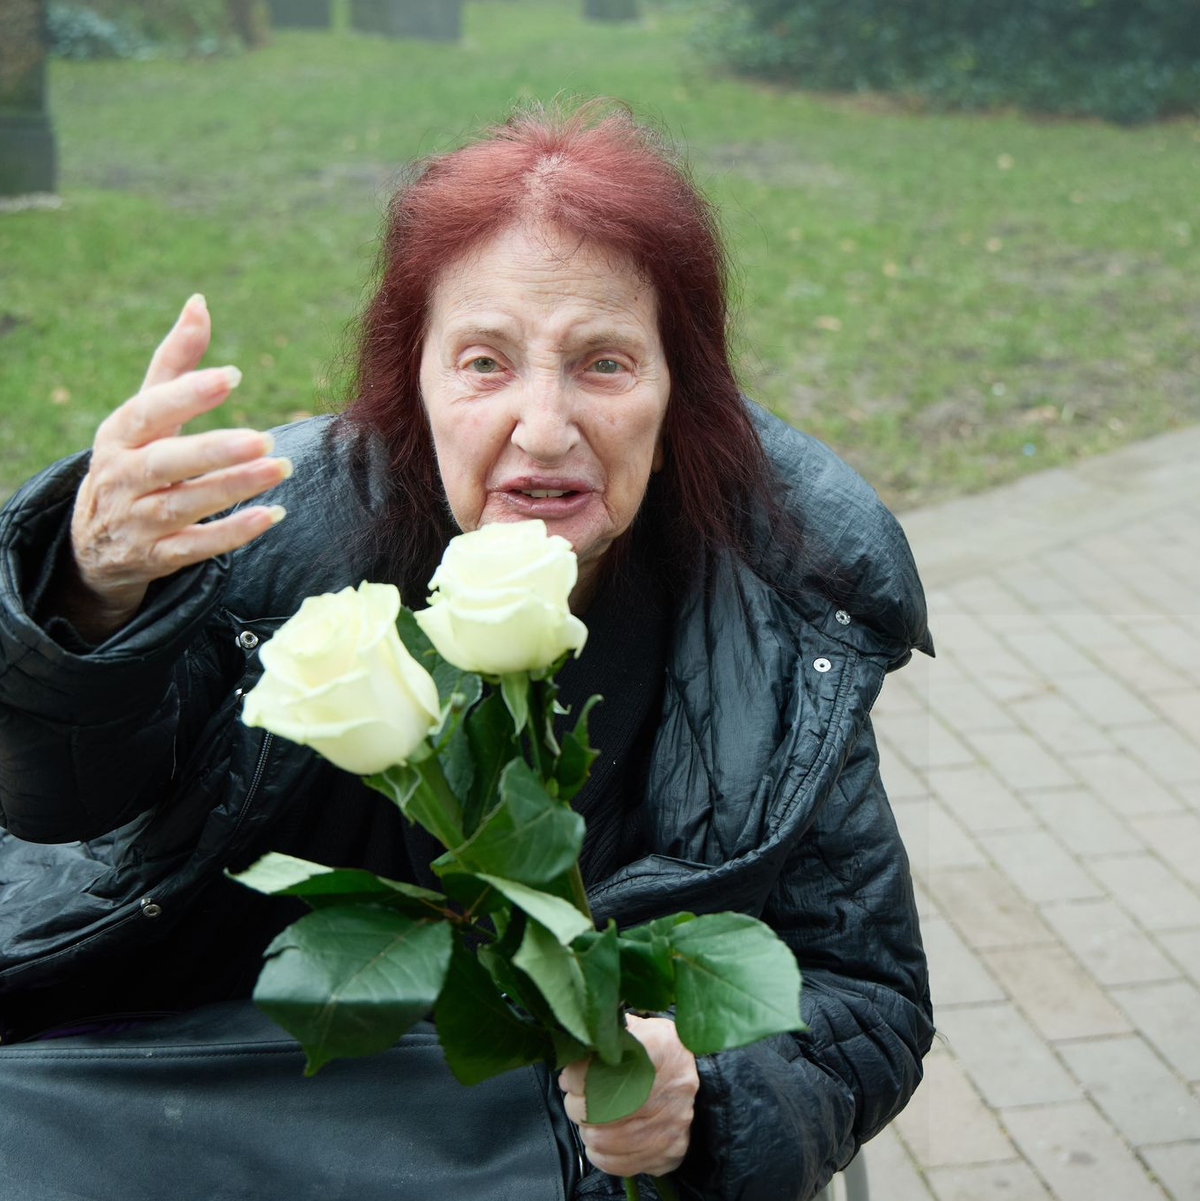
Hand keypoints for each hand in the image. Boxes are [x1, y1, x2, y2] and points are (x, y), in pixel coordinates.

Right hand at [61, 295, 290, 638]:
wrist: (96, 545)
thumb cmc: (133, 463)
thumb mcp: (144, 415)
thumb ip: (174, 364)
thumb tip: (199, 303)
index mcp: (119, 435)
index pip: (149, 410)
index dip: (187, 394)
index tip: (232, 376)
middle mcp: (123, 477)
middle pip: (167, 463)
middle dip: (215, 450)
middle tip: (265, 438)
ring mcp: (138, 520)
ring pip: (185, 505)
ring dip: (234, 488)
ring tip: (281, 468)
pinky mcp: (158, 557)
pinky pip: (197, 547)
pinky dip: (233, 533)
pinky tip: (272, 515)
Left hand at [558, 1014, 698, 1178]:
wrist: (699, 1078)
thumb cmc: (659, 1051)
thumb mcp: (639, 1028)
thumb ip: (608, 1036)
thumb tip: (574, 1047)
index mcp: (661, 1047)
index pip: (601, 1067)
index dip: (576, 1075)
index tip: (571, 1075)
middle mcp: (670, 1088)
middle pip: (598, 1107)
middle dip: (578, 1104)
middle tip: (579, 1097)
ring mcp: (671, 1125)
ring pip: (602, 1139)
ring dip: (588, 1129)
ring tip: (592, 1115)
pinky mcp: (668, 1152)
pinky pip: (618, 1163)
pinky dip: (600, 1153)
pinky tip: (602, 1137)